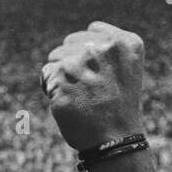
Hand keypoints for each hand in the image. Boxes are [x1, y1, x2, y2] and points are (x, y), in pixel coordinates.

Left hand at [41, 22, 145, 151]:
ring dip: (61, 76)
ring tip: (79, 97)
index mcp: (125, 43)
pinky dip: (51, 89)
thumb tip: (75, 41)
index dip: (90, 54)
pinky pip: (46, 76)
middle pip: (70, 43)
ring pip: (55, 57)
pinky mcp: (60, 79)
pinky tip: (68, 103)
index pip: (92, 31)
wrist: (114, 141)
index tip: (101, 75)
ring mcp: (80, 63)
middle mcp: (102, 48)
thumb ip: (107, 48)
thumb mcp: (126, 70)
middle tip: (89, 90)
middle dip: (73, 63)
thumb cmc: (118, 108)